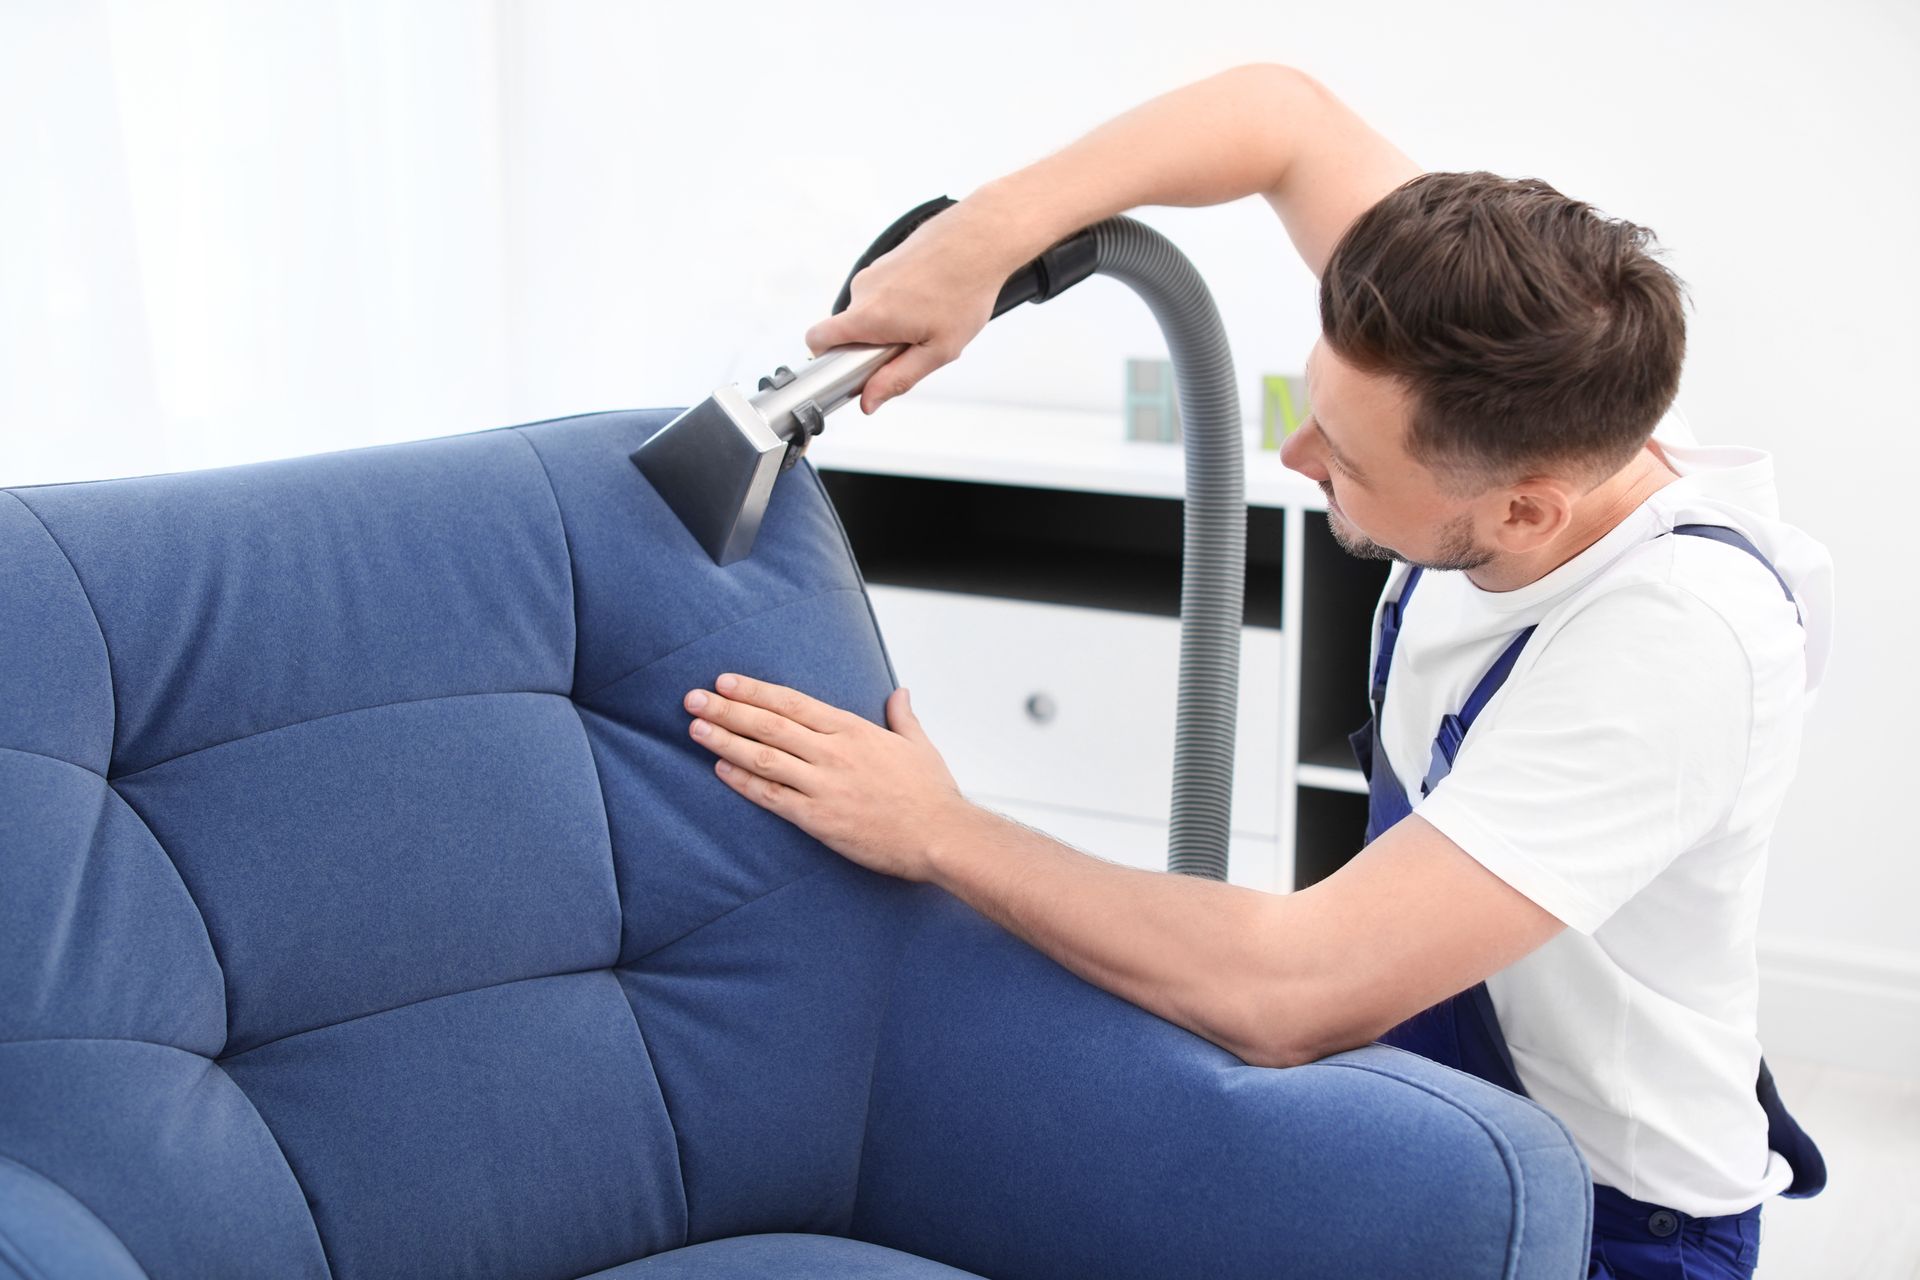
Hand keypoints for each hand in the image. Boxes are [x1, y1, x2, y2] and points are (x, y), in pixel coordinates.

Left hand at [681, 673, 971, 881]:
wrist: (940, 835)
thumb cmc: (931, 793)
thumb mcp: (919, 745)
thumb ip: (902, 717)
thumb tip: (899, 694)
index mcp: (853, 730)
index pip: (792, 702)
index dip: (754, 691)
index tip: (725, 681)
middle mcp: (833, 753)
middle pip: (769, 725)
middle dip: (727, 709)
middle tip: (693, 698)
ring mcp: (823, 786)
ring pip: (763, 757)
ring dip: (725, 741)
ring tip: (695, 728)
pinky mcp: (818, 819)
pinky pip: (771, 797)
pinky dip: (743, 782)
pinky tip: (720, 769)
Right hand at [803, 200, 1019, 413]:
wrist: (981, 239)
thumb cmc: (965, 291)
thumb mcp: (937, 349)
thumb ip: (898, 378)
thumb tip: (868, 401)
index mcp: (869, 315)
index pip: (817, 339)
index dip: (827, 359)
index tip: (854, 369)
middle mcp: (864, 290)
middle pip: (849, 330)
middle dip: (874, 344)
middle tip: (915, 343)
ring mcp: (874, 272)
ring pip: (869, 311)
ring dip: (891, 323)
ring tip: (930, 317)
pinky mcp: (886, 261)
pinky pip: (882, 293)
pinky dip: (900, 302)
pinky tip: (931, 298)